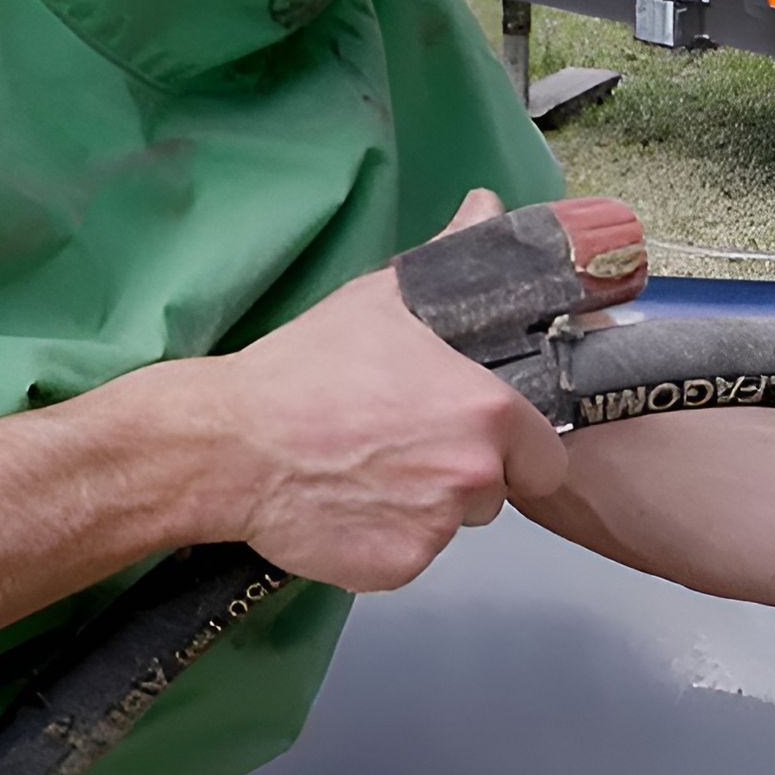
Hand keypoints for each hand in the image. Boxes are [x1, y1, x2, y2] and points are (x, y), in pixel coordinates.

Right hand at [190, 190, 568, 590]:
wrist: (228, 444)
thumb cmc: (307, 368)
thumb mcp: (384, 298)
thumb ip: (454, 257)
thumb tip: (488, 206)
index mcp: (490, 412)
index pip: (547, 455)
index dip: (518, 448)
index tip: (482, 435)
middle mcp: (475, 476)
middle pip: (500, 490)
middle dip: (469, 475)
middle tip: (410, 446)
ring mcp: (437, 529)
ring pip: (455, 523)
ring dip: (428, 506)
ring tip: (371, 470)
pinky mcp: (398, 568)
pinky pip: (412, 555)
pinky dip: (388, 539)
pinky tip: (349, 503)